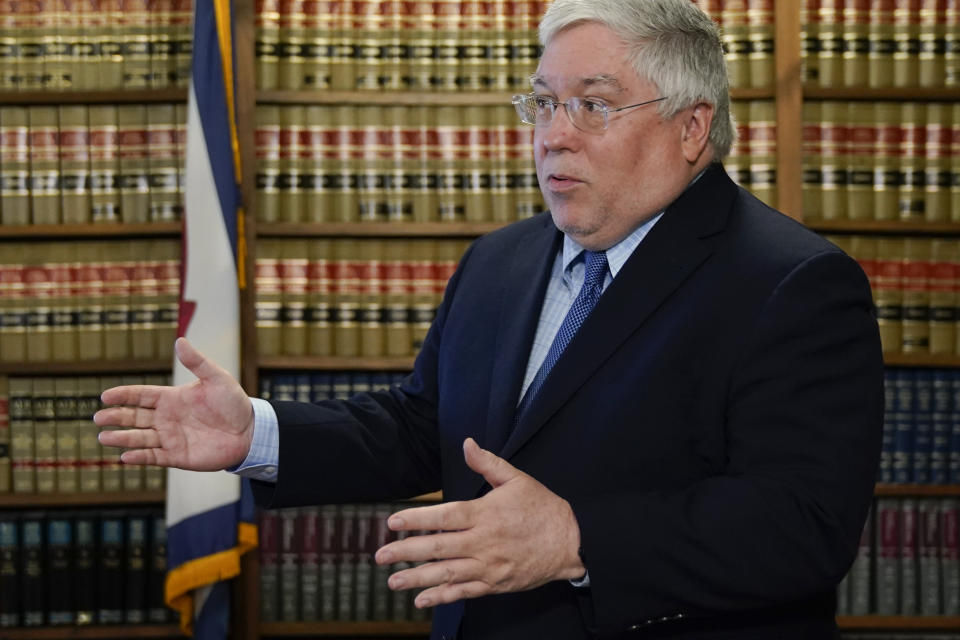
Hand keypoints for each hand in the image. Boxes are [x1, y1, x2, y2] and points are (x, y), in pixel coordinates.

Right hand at [94, 337, 254, 470]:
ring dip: (122, 439)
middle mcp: (166, 418)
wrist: (249, 430)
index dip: (123, 395)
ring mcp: (170, 437)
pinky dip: (140, 458)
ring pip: (139, 438)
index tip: (105, 396)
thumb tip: (180, 341)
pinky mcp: (178, 456)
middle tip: (99, 417)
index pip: (141, 395)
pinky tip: (126, 457)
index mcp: (171, 398)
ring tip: (103, 437)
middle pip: (134, 417)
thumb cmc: (233, 402)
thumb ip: (197, 362)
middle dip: (116, 417)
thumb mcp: (217, 378)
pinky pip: (154, 457)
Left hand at [374, 438, 584, 607]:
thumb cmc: (543, 508)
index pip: (444, 517)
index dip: (417, 520)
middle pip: (438, 548)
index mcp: (485, 514)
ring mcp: (489, 566)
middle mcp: (483, 542)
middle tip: (380, 556)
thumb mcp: (518, 479)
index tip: (393, 522)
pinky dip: (442, 597)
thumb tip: (468, 444)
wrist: (572, 542)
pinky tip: (422, 599)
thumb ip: (489, 463)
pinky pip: (464, 592)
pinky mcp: (495, 584)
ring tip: (393, 581)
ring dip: (417, 579)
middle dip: (406, 552)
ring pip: (447, 574)